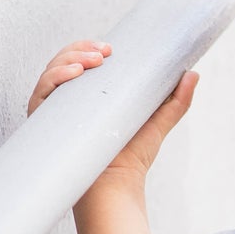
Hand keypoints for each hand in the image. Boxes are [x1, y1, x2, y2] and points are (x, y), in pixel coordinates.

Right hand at [30, 39, 198, 194]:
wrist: (115, 185)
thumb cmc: (133, 157)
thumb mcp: (158, 121)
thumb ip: (177, 100)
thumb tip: (194, 74)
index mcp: (90, 95)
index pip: (83, 61)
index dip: (90, 48)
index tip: (110, 48)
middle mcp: (68, 101)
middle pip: (65, 62)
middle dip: (80, 49)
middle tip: (103, 52)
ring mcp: (54, 111)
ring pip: (51, 72)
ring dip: (68, 58)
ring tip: (92, 61)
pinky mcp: (44, 123)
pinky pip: (40, 93)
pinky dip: (53, 78)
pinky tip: (73, 73)